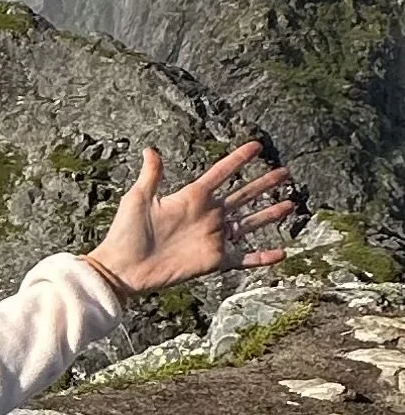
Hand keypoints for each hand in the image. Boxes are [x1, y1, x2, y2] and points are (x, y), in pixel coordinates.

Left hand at [85, 142, 298, 299]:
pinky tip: (282, 253)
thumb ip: (151, 175)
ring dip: (269, 214)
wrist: (124, 268)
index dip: (238, 160)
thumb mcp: (137, 199)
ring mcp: (212, 238)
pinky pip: (243, 257)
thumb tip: (151, 149)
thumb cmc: (126, 233)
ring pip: (248, 223)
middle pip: (242, 195)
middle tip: (284, 173)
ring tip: (290, 203)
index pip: (220, 173)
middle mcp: (207, 216)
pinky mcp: (213, 260)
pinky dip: (262, 257)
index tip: (256, 146)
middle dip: (264, 184)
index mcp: (192, 197)